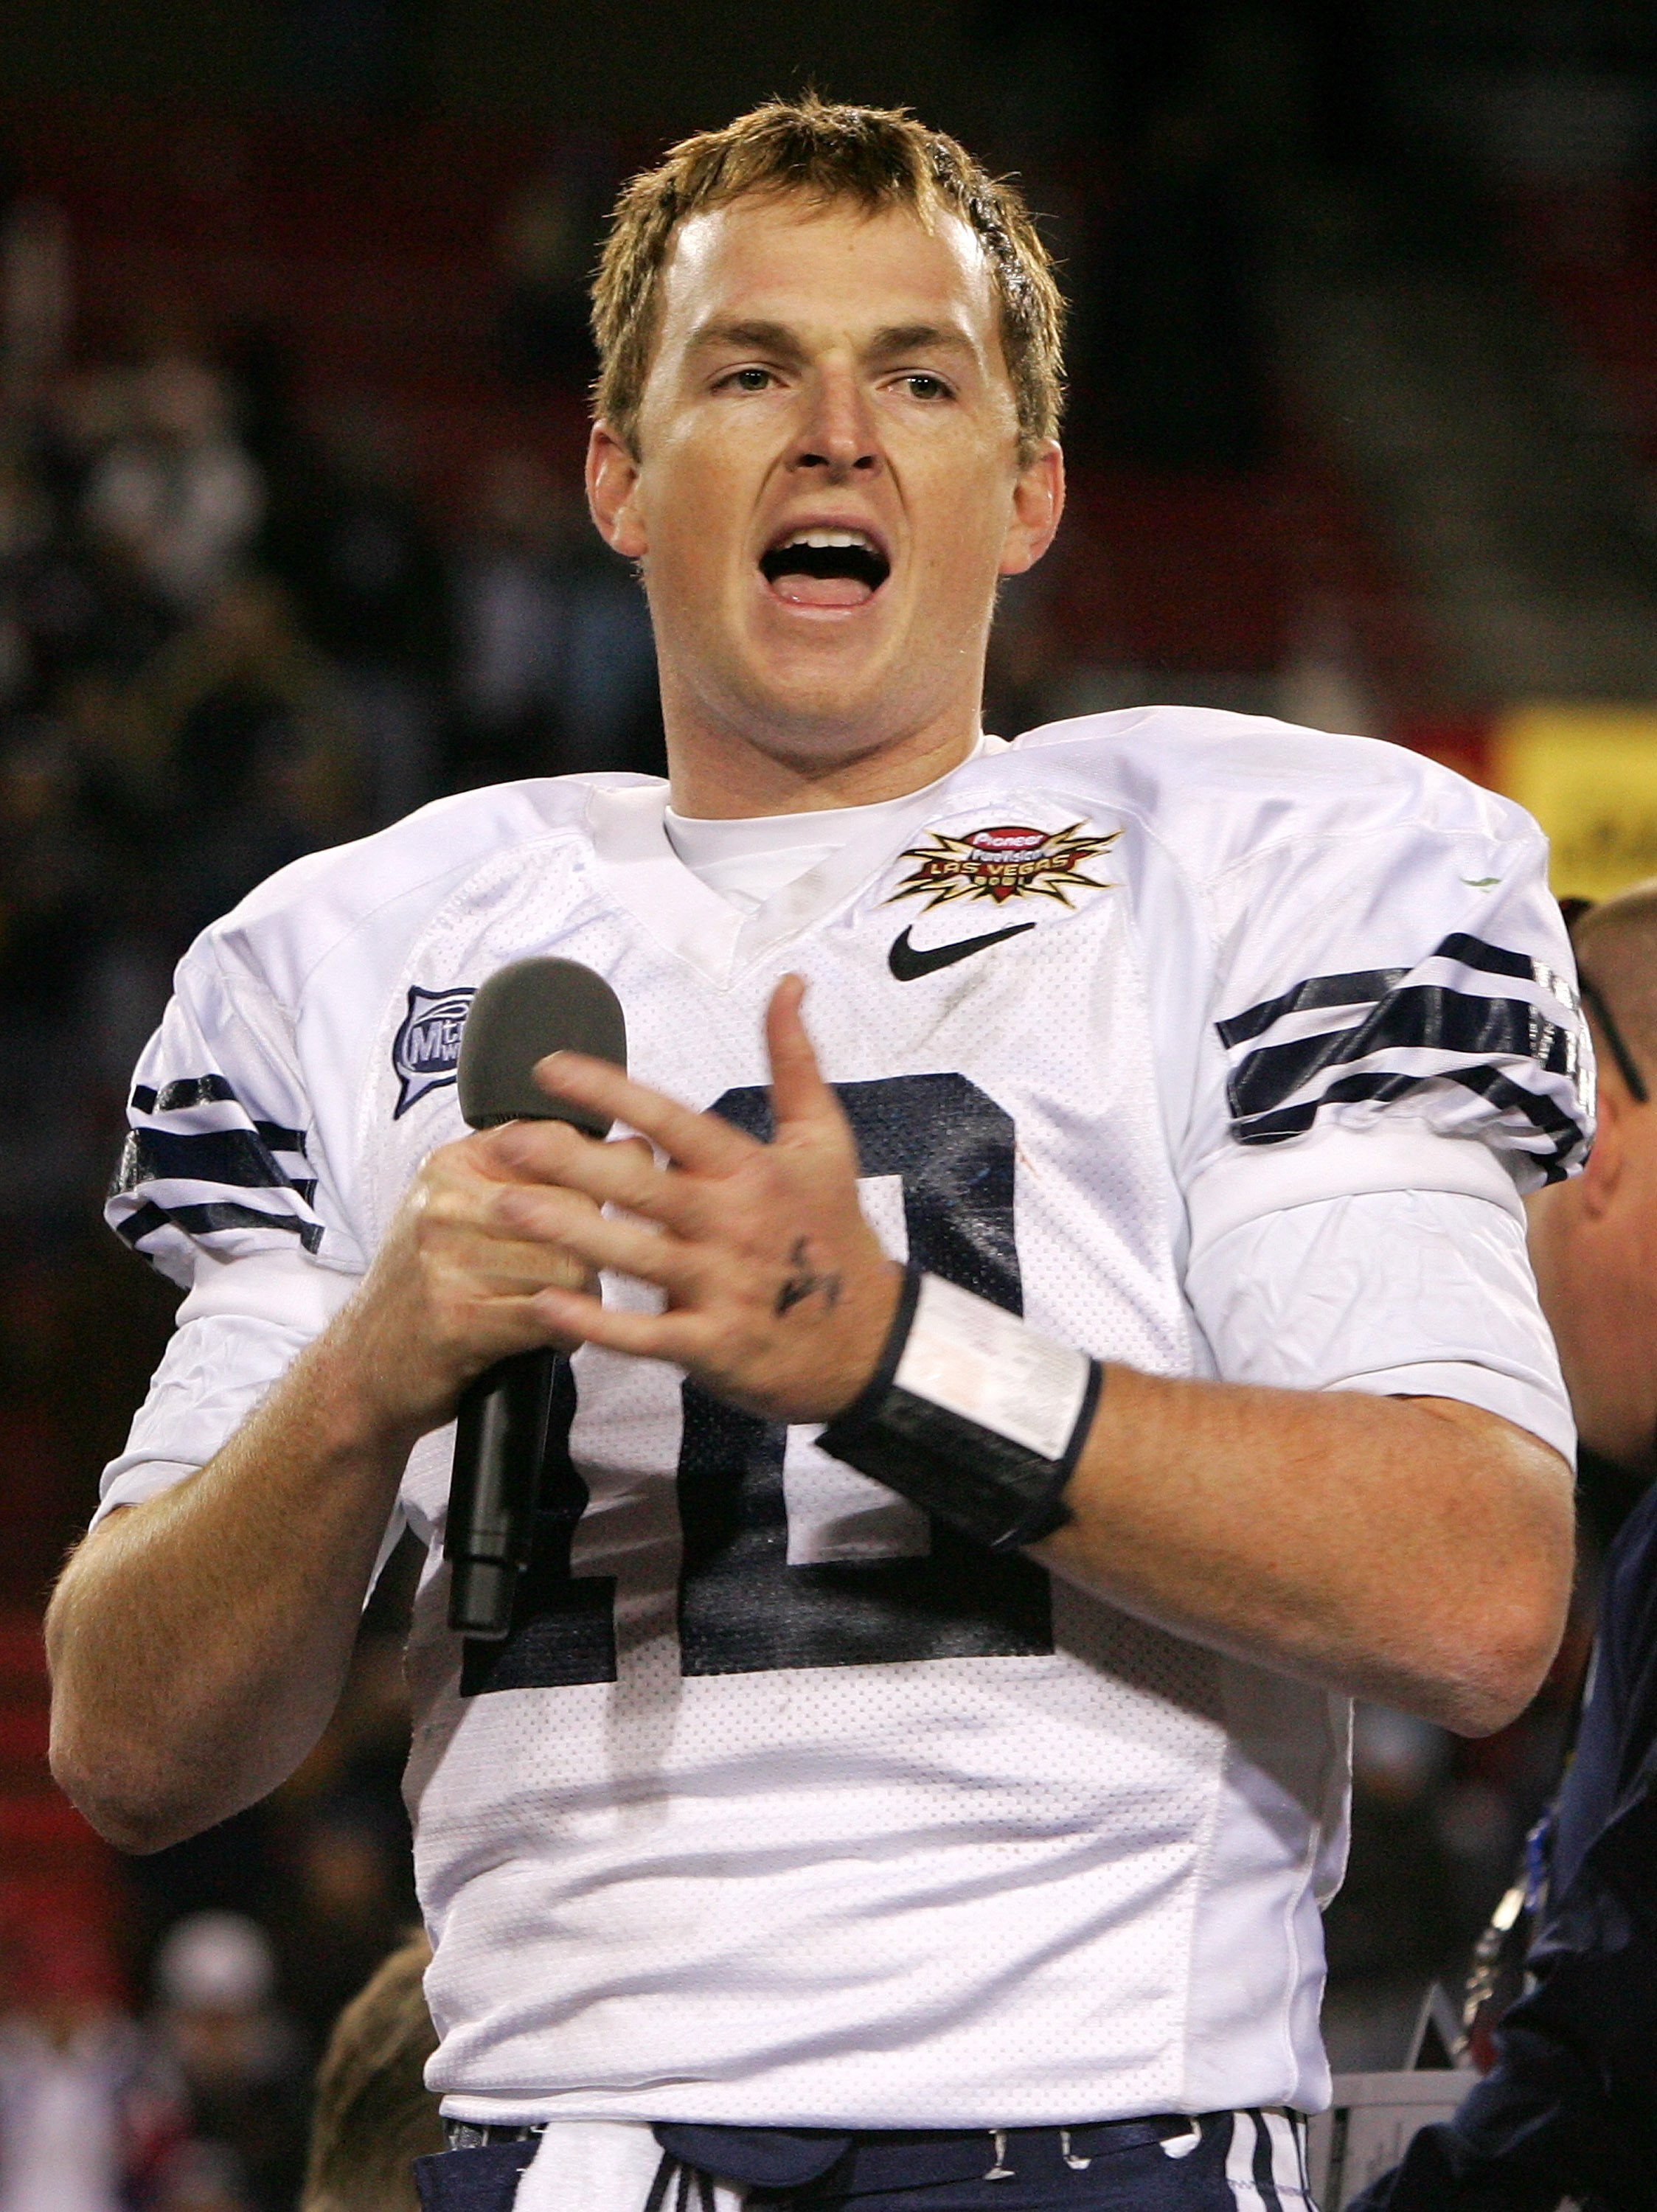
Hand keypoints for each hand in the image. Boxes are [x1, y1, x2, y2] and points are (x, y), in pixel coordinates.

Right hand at [332, 1122, 604, 1440]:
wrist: (362, 1368)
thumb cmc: (428, 1289)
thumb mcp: (470, 1213)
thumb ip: (546, 1179)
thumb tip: (639, 1147)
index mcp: (454, 1165)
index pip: (556, 1145)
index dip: (596, 1180)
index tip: (601, 1208)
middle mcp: (446, 1203)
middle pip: (574, 1207)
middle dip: (592, 1249)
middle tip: (575, 1276)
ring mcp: (447, 1260)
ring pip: (570, 1265)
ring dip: (580, 1298)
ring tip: (555, 1310)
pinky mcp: (457, 1318)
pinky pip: (549, 1315)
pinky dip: (562, 1335)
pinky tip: (546, 1338)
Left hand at [497, 974, 902, 1423]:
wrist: (870, 1339)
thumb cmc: (834, 1230)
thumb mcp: (823, 1140)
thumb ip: (794, 1060)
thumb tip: (788, 986)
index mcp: (749, 1168)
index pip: (671, 1119)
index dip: (610, 1091)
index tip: (550, 1068)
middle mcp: (732, 1221)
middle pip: (641, 1186)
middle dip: (570, 1161)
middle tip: (506, 1139)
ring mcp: (723, 1285)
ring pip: (634, 1254)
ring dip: (566, 1230)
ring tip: (504, 1206)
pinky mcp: (715, 1344)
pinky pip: (646, 1334)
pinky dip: (596, 1323)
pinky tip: (546, 1302)